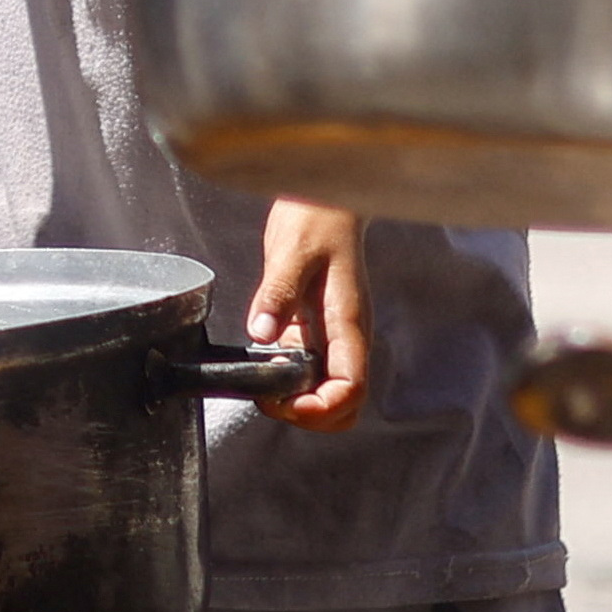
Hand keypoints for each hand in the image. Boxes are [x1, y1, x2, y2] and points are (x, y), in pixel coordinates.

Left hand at [247, 200, 368, 432]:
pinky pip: (308, 371)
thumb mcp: (292, 250)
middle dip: (308, 414)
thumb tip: (262, 332)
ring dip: (298, 400)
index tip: (283, 402)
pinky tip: (264, 360)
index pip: (349, 389)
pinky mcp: (314, 328)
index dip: (319, 408)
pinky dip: (289, 380)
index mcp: (348, 324)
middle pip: (343, 404)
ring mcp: (331, 336)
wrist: (325, 198)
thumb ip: (278, 292)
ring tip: (263, 382)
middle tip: (269, 396)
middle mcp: (344, 337)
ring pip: (326, 392)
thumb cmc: (318, 217)